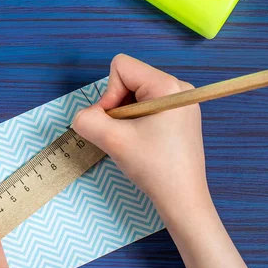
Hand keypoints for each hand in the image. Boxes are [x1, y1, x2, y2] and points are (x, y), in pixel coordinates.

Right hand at [73, 55, 262, 267]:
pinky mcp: (180, 117)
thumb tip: (84, 116)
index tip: (116, 123)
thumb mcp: (112, 140)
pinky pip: (146, 106)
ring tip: (134, 140)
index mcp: (167, 85)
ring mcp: (181, 102)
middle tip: (123, 134)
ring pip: (135, 95)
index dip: (109, 94)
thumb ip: (86, 120)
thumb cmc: (153, 167)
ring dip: (125, 117)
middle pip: (128, 80)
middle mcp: (178, 87)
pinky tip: (143, 143)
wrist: (183, 200)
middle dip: (117, 106)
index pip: (120, 67)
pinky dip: (136, 122)